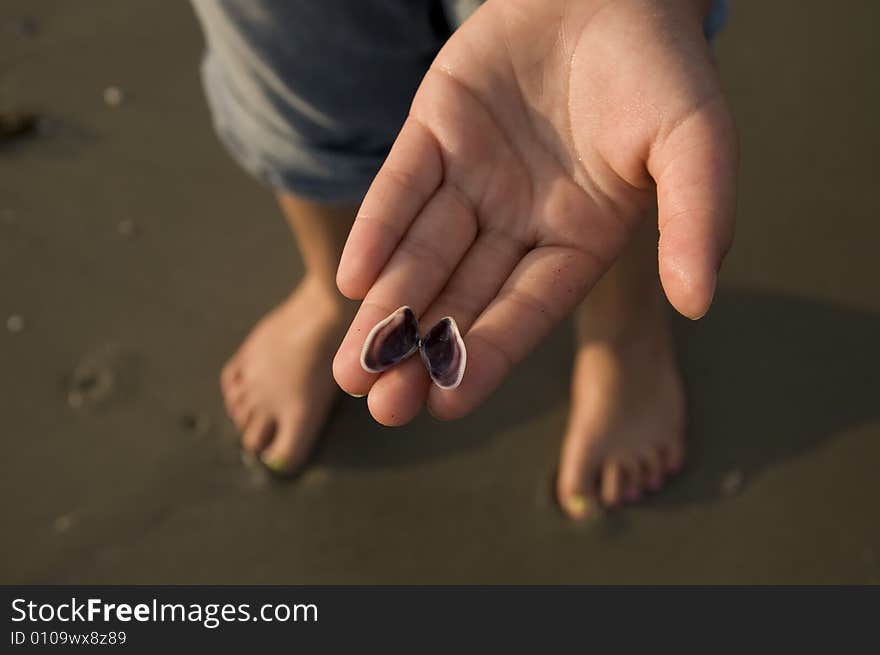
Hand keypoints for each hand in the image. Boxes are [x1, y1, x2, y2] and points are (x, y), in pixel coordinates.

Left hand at [333, 0, 736, 423]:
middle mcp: (519, 220)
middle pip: (463, 296)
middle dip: (421, 350)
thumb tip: (698, 301)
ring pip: (423, 253)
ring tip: (352, 365)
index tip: (445, 403)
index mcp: (578, 240)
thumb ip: (699, 220)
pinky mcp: (436, 130)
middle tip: (382, 406)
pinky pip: (402, 186)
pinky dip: (378, 229)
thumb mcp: (694, 142)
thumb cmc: (661, 68)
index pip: (525, 310)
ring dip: (388, 306)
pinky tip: (353, 278)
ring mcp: (473, 178)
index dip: (486, 356)